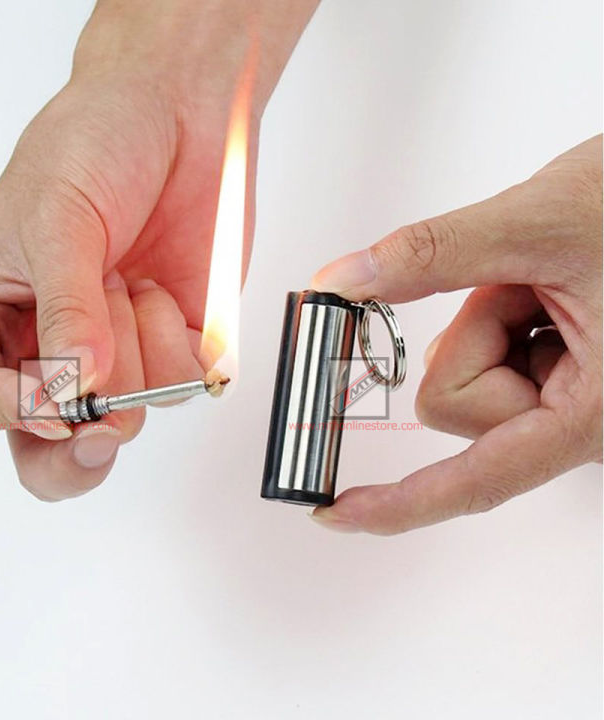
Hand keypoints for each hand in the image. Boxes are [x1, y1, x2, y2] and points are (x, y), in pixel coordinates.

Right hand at [0, 0, 317, 499]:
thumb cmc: (92, 144)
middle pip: (48, 450)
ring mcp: (112, 353)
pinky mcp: (169, 346)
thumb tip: (74, 389)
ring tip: (127, 276)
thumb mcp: (57, 219)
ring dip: (131, 347)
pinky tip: (162, 285)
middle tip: (99, 426)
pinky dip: (175, 336)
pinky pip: (178, 384)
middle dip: (76, 449)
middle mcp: (47, 348)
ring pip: (123, 417)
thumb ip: (65, 309)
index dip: (10, 413)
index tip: (51, 401)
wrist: (177, 114)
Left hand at [311, 136, 602, 533]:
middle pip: (452, 405)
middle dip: (473, 335)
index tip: (339, 512)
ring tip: (545, 285)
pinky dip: (496, 317)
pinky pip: (485, 359)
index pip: (479, 480)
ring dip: (487, 320)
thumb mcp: (539, 223)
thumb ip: (432, 255)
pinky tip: (545, 292)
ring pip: (463, 381)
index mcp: (594, 412)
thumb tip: (345, 281)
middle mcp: (581, 420)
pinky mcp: (557, 376)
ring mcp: (568, 399)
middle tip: (526, 287)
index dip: (402, 503)